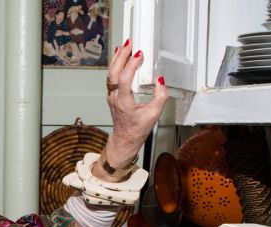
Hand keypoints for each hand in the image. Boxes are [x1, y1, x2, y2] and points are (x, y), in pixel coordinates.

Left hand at [98, 41, 169, 178]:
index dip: (131, 65)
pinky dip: (115, 65)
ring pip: (110, 73)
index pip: (124, 79)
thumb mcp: (154, 114)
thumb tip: (160, 80)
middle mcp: (114, 97)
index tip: (139, 54)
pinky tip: (119, 57)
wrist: (125, 139)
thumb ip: (160, 97)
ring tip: (124, 45)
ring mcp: (111, 96)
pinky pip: (111, 77)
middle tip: (129, 43)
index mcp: (123, 102)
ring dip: (117, 58)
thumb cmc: (137, 129)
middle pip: (113, 72)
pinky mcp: (112, 95)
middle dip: (121, 55)